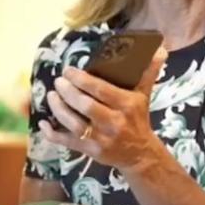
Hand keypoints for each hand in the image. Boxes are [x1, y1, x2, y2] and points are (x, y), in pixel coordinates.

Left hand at [39, 48, 166, 169]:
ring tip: (51, 95)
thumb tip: (160, 49)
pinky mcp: (90, 150)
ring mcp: (100, 138)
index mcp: (126, 105)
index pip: (100, 90)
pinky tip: (43, 122)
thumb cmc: (138, 119)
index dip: (81, 79)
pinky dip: (52, 133)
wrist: (140, 154)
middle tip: (58, 81)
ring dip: (58, 108)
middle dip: (67, 92)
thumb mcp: (144, 95)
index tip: (68, 71)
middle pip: (84, 105)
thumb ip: (148, 72)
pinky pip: (66, 141)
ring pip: (73, 122)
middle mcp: (114, 122)